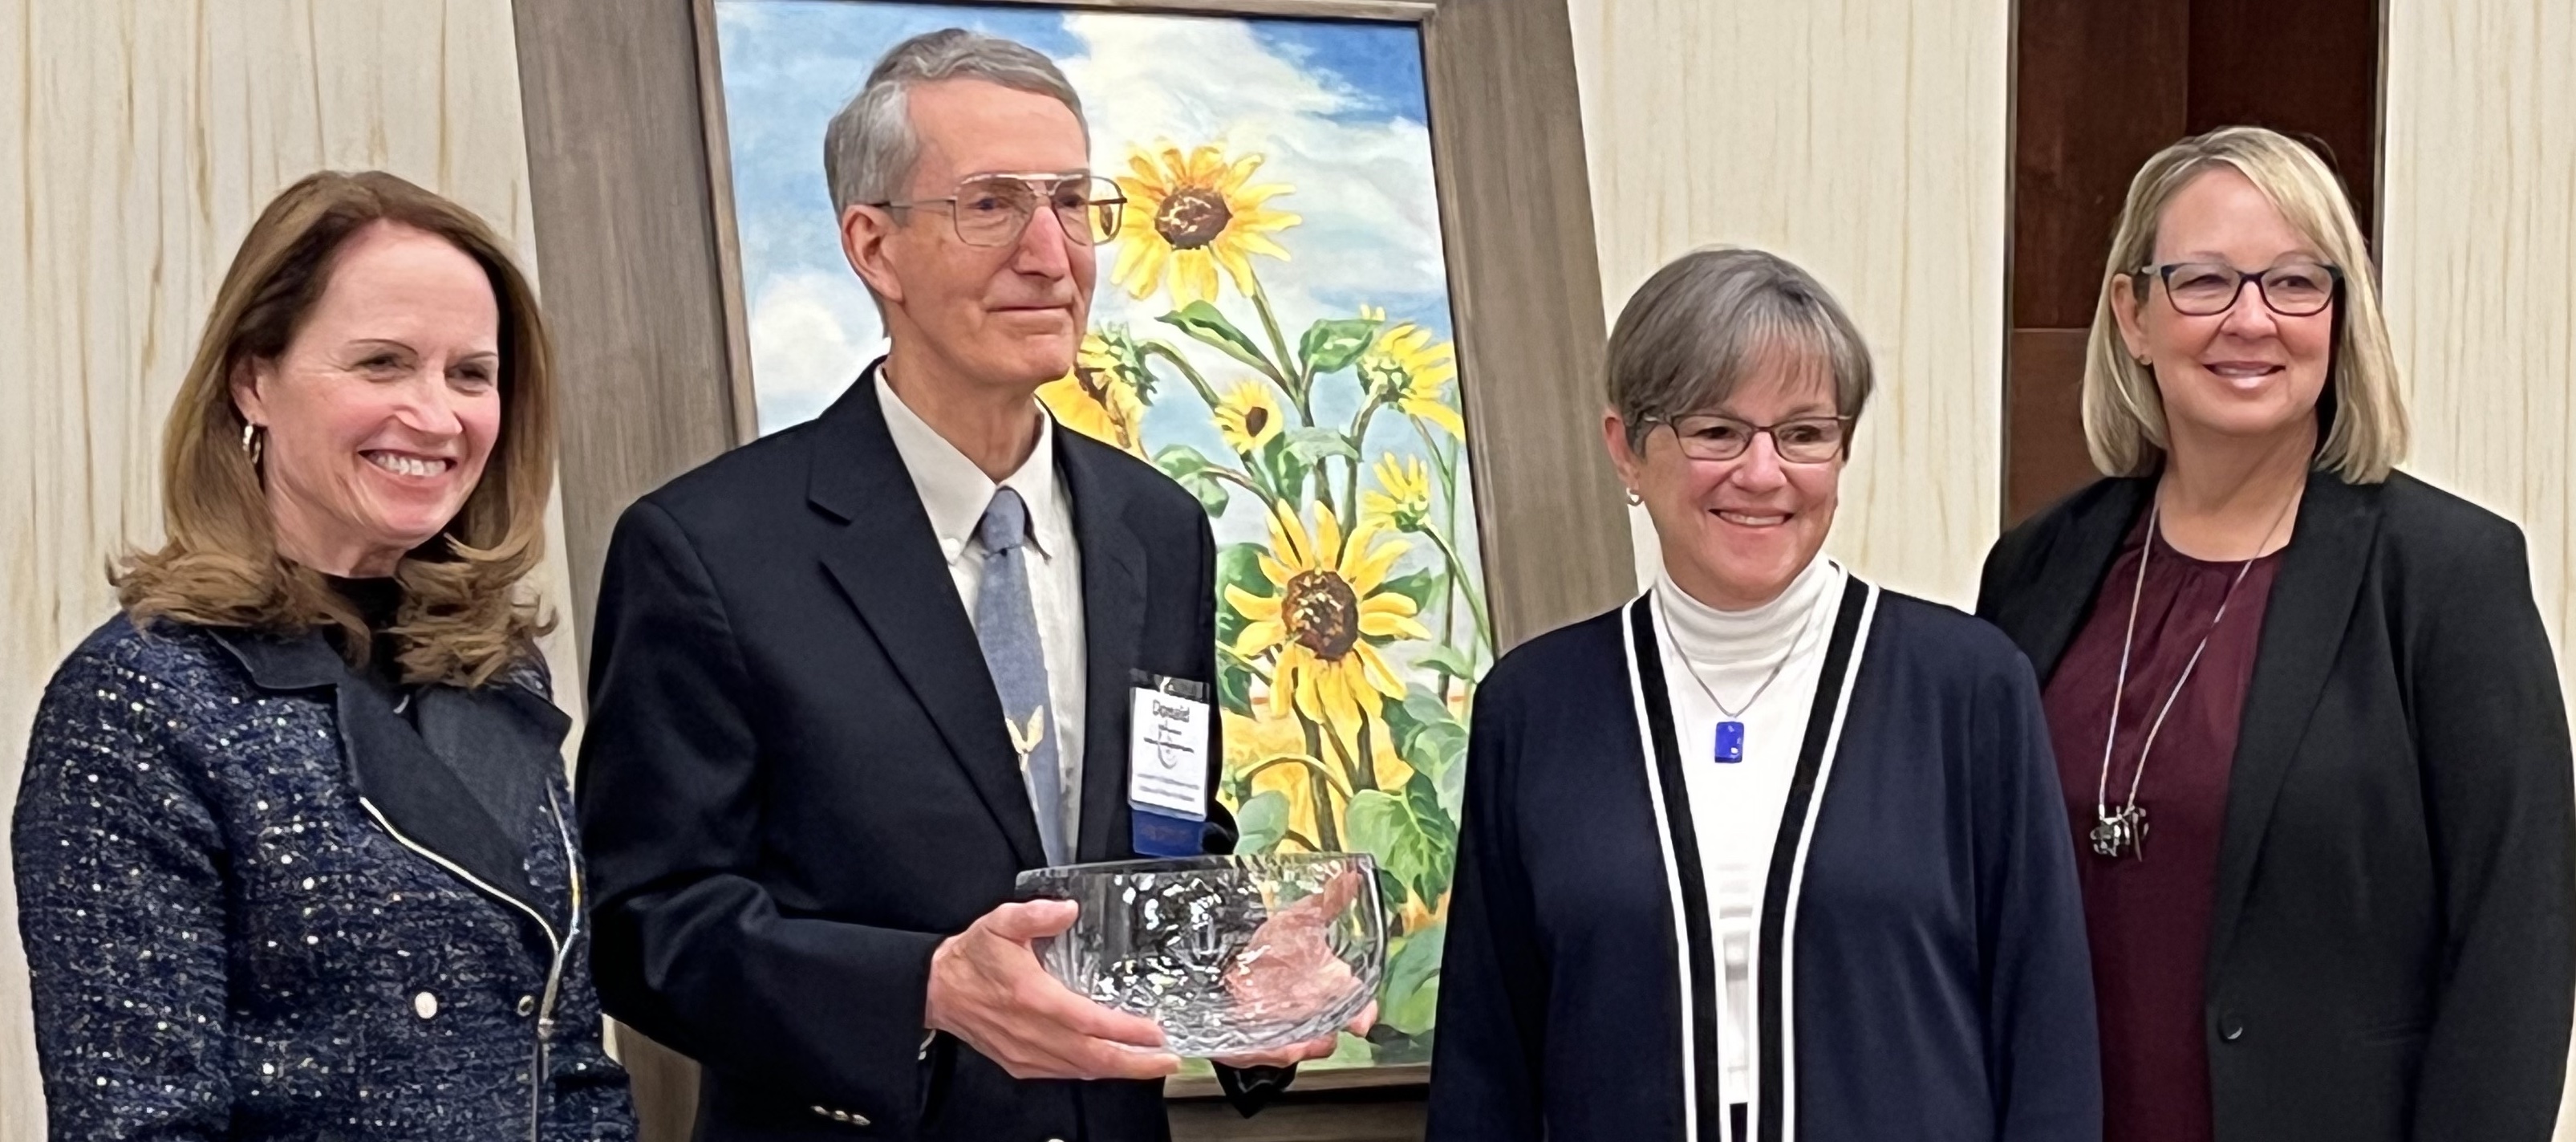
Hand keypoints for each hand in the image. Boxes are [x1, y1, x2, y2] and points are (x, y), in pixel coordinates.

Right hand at [924, 899, 1180, 1080]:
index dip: (1123, 1030)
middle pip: (1093, 1057)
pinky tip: (1111, 1064)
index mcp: (1032, 997)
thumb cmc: (971, 959)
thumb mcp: (1000, 923)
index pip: (1087, 1021)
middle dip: (1135, 1062)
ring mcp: (1026, 1053)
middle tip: (1167, 1059)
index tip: (1153, 1031)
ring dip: (1119, 1070)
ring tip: (1150, 1063)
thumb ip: (1036, 914)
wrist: (938, 990)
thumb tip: (1068, 909)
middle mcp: (1032, 1032)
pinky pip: (1064, 1073)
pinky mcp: (1021, 1064)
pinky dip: (1092, 1071)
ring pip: (1082, 1071)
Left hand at [1212, 869, 1374, 1066]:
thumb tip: (1350, 875)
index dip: (1362, 1014)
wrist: (1230, 959)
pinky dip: (1263, 1051)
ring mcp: (1282, 1030)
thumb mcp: (1299, 921)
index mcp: (1330, 989)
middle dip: (1325, 1036)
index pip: (1356, 1007)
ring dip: (1297, 1046)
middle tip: (1324, 1033)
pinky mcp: (1252, 1041)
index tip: (1362, 1018)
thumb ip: (1327, 902)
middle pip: (1326, 1034)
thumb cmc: (1273, 946)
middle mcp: (1310, 1014)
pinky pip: (1260, 1052)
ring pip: (1294, 1048)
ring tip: (1294, 1042)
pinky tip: (1263, 1045)